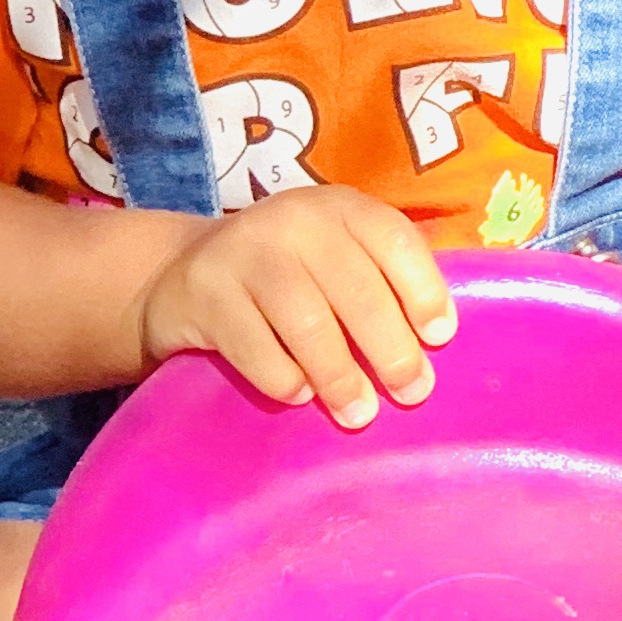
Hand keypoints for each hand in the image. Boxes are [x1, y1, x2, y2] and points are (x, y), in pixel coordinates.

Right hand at [133, 185, 454, 430]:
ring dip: (341, 377)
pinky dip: (284, 380)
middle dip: (391, 350)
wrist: (181, 274)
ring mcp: (244, 253)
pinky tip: (300, 394)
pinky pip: (256, 349)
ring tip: (358, 413)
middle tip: (411, 392)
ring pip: (308, 324)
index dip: (424, 290)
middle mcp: (294, 219)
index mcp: (339, 208)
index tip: (440, 338)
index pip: (395, 241)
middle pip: (357, 291)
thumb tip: (433, 344)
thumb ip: (379, 281)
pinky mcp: (204, 293)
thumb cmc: (286, 275)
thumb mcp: (333, 258)